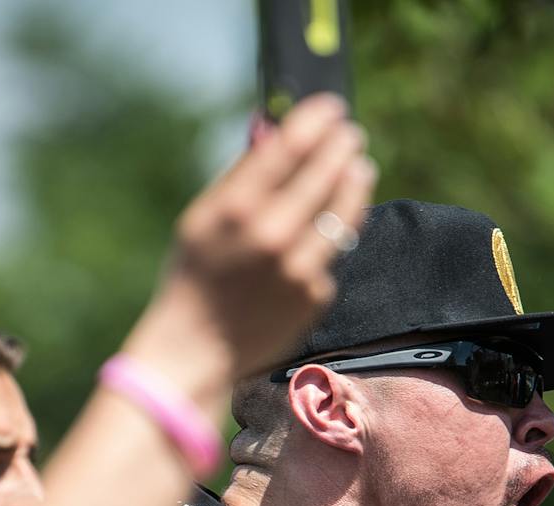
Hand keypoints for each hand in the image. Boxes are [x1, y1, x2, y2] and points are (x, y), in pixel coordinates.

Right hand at [123, 93, 375, 395]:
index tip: (332, 108)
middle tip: (353, 135)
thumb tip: (273, 132)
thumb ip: (240, 177)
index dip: (317, 121)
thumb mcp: (201, 219)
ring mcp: (299, 267)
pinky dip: (328, 243)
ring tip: (360, 169)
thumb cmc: (194, 277)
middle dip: (343, 148)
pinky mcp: (316, 294)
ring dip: (355, 184)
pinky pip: (330, 256)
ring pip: (344, 212)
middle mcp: (271, 235)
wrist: (197, 349)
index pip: (290, 147)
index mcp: (236, 209)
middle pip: (325, 174)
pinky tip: (316, 240)